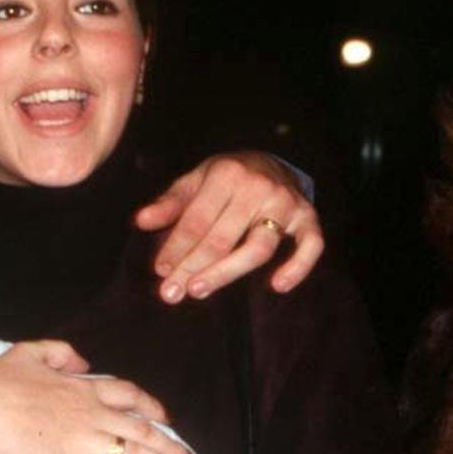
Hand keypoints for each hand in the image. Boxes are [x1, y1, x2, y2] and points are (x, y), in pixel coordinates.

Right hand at [0, 340, 193, 453]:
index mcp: (81, 388)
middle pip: (142, 431)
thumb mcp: (26, 352)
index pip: (128, 395)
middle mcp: (91, 415)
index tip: (164, 416)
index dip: (151, 405)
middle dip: (169, 445)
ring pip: (136, 453)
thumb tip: (82, 360)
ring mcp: (86, 443)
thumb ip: (58, 350)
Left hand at [134, 151, 324, 302]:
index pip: (197, 219)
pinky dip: (298, 267)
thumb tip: (141, 221)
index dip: (176, 247)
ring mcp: (286, 203)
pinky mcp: (309, 217)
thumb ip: (169, 203)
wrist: (270, 161)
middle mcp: (258, 188)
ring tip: (198, 290)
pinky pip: (311, 246)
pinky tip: (277, 286)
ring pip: (258, 248)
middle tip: (171, 292)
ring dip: (227, 273)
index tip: (161, 271)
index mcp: (226, 174)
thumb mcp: (194, 181)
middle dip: (193, 267)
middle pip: (223, 238)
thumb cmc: (225, 178)